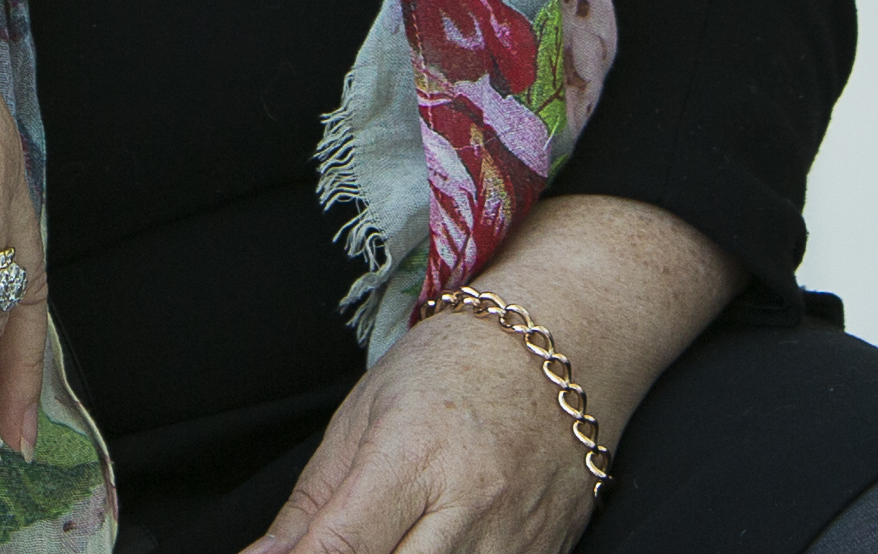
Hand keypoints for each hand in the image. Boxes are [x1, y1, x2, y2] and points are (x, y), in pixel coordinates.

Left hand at [239, 304, 597, 553]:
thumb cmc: (456, 365)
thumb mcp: (364, 413)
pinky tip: (427, 546)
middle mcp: (469, 505)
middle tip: (332, 549)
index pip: (342, 546)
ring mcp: (514, 539)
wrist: (565, 344)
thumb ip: (312, 501)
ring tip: (388, 540)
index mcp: (412, 455)